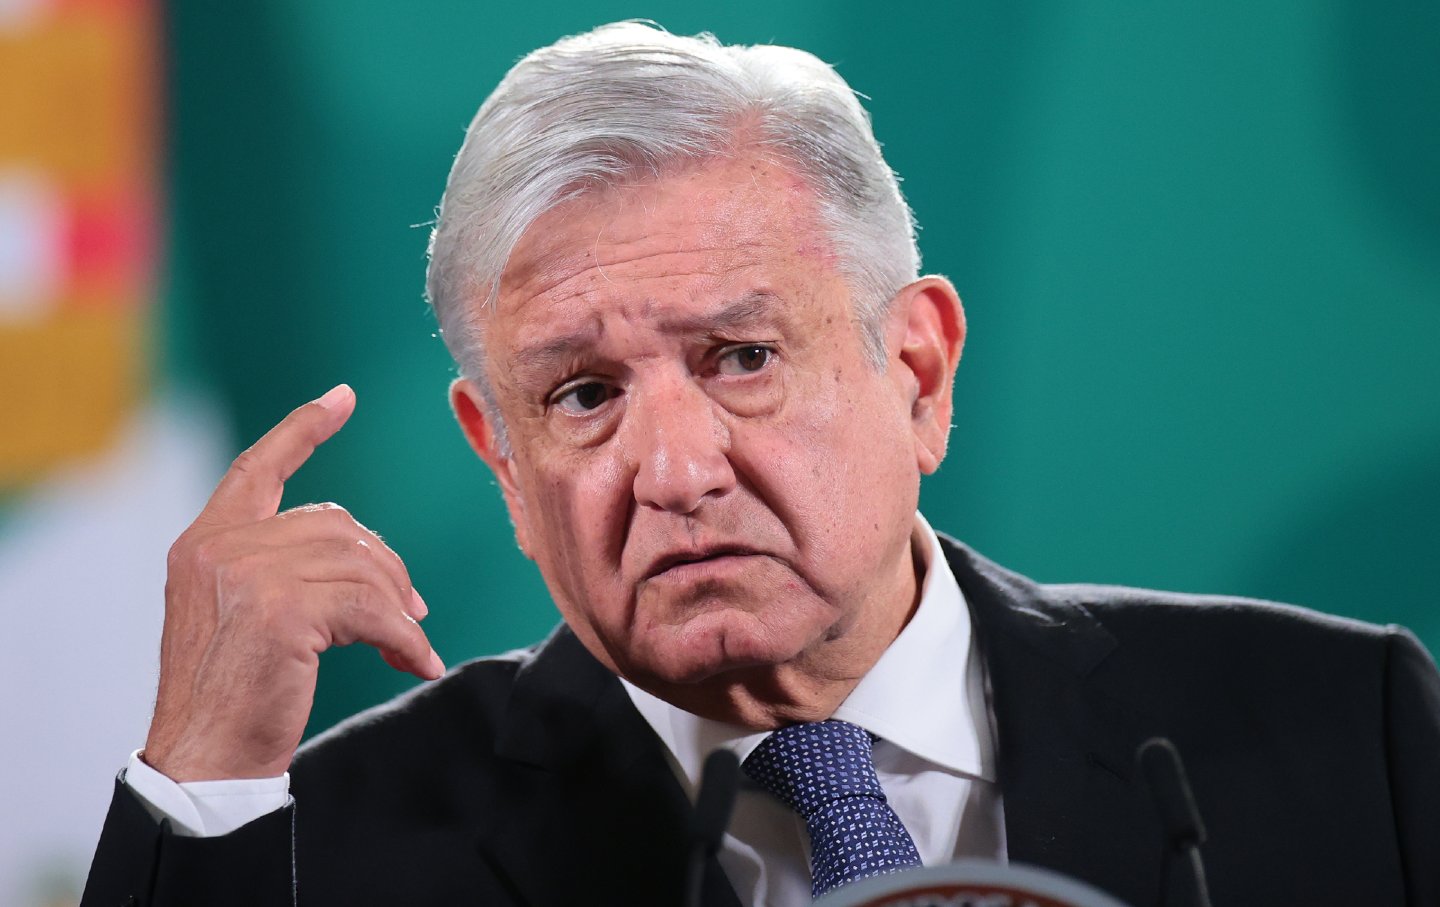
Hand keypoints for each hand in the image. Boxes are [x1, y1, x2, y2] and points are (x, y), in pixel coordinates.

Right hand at [142, 385, 443, 780]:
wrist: (204, 758)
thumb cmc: (231, 695)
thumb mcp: (242, 615)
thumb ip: (281, 570)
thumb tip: (371, 560)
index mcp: (204, 541)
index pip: (259, 468)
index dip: (304, 429)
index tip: (342, 398)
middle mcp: (221, 546)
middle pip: (337, 526)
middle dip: (384, 567)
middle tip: (411, 612)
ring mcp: (248, 573)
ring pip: (360, 566)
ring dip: (397, 609)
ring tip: (408, 646)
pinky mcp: (282, 609)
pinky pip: (372, 608)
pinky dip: (404, 637)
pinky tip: (416, 662)